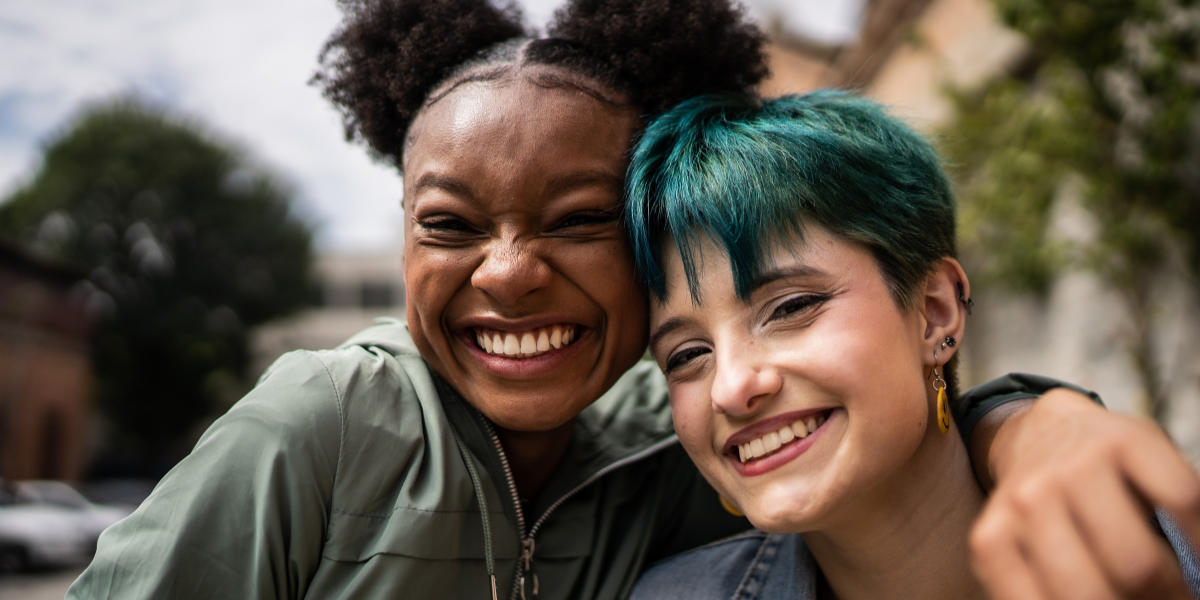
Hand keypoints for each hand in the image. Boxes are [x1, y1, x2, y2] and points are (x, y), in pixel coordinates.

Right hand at [970, 388, 1199, 599]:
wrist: (1035, 434)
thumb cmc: (1105, 461)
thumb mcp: (1149, 455)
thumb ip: (1178, 503)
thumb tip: (1193, 578)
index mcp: (1121, 441)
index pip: (1184, 500)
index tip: (1199, 573)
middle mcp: (1066, 470)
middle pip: (1137, 566)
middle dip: (1165, 595)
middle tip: (1170, 596)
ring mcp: (1023, 504)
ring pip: (1086, 593)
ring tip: (1126, 597)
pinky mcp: (989, 537)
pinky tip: (1072, 598)